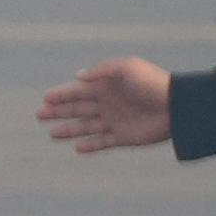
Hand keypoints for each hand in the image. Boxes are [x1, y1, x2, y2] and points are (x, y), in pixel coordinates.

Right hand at [37, 58, 171, 154]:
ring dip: (69, 129)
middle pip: (78, 108)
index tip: (45, 98)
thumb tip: (77, 76)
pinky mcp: (123, 137)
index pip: (78, 90)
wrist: (177, 106)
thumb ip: (101, 71)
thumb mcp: (126, 68)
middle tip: (39, 115)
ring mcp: (115, 120)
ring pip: (86, 126)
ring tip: (51, 134)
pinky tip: (77, 147)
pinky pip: (102, 142)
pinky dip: (90, 145)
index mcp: (107, 85)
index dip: (61, 94)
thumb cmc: (152, 83)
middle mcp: (108, 103)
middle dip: (58, 112)